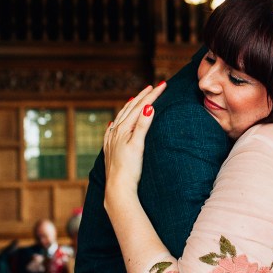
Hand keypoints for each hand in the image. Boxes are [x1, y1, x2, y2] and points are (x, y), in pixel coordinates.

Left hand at [103, 84, 166, 202]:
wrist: (118, 188)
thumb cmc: (129, 169)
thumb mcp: (137, 145)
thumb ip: (142, 125)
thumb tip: (148, 106)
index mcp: (124, 128)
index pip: (140, 106)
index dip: (152, 95)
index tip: (163, 84)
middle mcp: (116, 131)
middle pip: (130, 108)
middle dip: (142, 96)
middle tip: (153, 86)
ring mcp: (111, 140)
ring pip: (120, 117)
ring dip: (130, 106)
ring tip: (136, 98)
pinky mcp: (110, 149)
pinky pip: (112, 129)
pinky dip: (116, 122)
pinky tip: (114, 123)